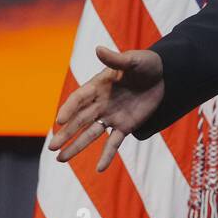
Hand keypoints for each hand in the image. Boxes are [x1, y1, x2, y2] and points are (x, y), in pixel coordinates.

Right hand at [48, 46, 164, 171]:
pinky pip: (114, 143)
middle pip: (80, 120)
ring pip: (91, 134)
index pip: (79, 99)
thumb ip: (116, 59)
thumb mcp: (133, 60)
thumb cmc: (146, 64)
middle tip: (51, 147)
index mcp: (98, 86)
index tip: (59, 121)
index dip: (69, 109)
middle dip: (66, 134)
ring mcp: (112, 116)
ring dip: (76, 146)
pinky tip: (99, 169)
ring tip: (60, 160)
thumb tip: (98, 48)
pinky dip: (107, 155)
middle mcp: (101, 103)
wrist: (165, 76)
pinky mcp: (125, 126)